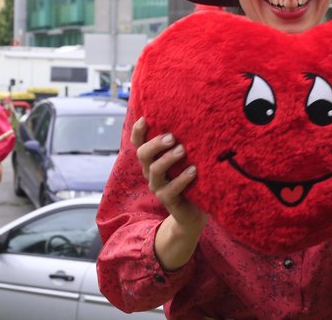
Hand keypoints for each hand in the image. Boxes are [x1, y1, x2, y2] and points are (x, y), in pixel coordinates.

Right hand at [133, 117, 207, 232]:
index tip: (144, 118)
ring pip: (154, 170)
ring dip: (168, 158)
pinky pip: (171, 189)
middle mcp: (151, 172)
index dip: (138, 131)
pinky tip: (193, 171)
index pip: (138, 143)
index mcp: (153, 159)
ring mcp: (158, 187)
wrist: (194, 212)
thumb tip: (192, 120)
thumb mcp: (184, 160)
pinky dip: (182, 178)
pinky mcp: (168, 200)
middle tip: (171, 137)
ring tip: (183, 150)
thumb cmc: (190, 180)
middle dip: (155, 144)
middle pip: (142, 154)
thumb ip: (181, 145)